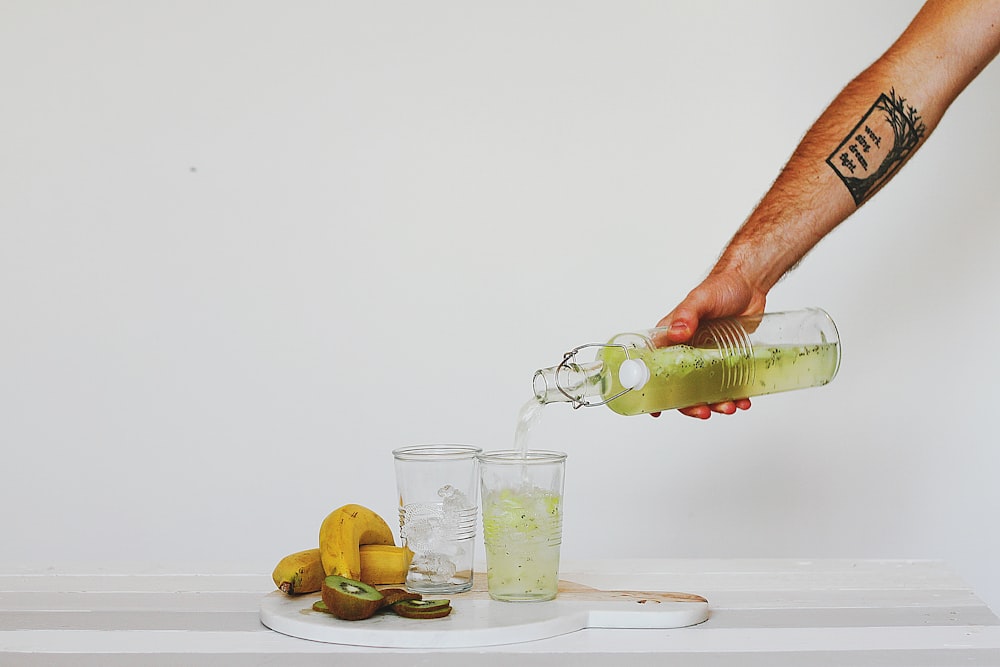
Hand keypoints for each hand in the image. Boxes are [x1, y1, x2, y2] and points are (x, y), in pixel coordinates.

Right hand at [651, 271, 765, 418]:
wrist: (750, 284)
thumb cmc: (720, 286)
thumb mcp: (700, 299)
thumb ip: (686, 314)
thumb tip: (676, 332)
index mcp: (670, 338)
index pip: (654, 367)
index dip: (652, 390)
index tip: (654, 409)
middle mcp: (685, 350)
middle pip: (680, 385)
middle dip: (690, 404)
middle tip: (703, 412)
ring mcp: (705, 357)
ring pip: (704, 389)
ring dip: (715, 403)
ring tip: (729, 407)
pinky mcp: (725, 359)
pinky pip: (726, 383)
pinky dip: (734, 395)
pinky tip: (743, 399)